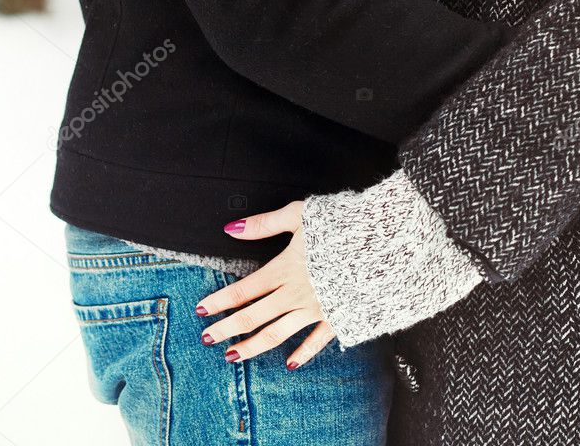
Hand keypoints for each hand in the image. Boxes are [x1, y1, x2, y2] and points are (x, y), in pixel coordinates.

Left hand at [195, 201, 330, 368]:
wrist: (378, 245)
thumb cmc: (339, 226)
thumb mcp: (299, 215)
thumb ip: (265, 224)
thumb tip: (233, 228)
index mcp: (284, 269)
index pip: (243, 290)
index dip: (219, 301)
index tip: (201, 310)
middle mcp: (295, 293)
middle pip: (253, 316)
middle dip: (227, 328)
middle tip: (207, 338)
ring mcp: (315, 309)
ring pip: (277, 334)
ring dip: (253, 347)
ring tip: (232, 356)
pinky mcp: (336, 317)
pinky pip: (316, 342)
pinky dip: (302, 354)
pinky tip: (289, 364)